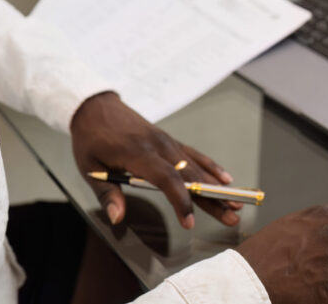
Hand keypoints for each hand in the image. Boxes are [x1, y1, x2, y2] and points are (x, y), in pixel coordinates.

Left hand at [70, 91, 241, 228]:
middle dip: (212, 198)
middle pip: (190, 175)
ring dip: (217, 186)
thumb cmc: (91, 138)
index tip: (189, 221)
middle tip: (231, 216)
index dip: (180, 200)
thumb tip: (118, 217)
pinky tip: (225, 179)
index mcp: (138, 153)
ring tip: (237, 202)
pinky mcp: (169, 140)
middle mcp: (158, 146)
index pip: (166, 178)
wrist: (95, 106)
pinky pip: (194, 154)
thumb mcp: (90, 167)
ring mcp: (166, 142)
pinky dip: (211, 166)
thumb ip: (107, 193)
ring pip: (196, 166)